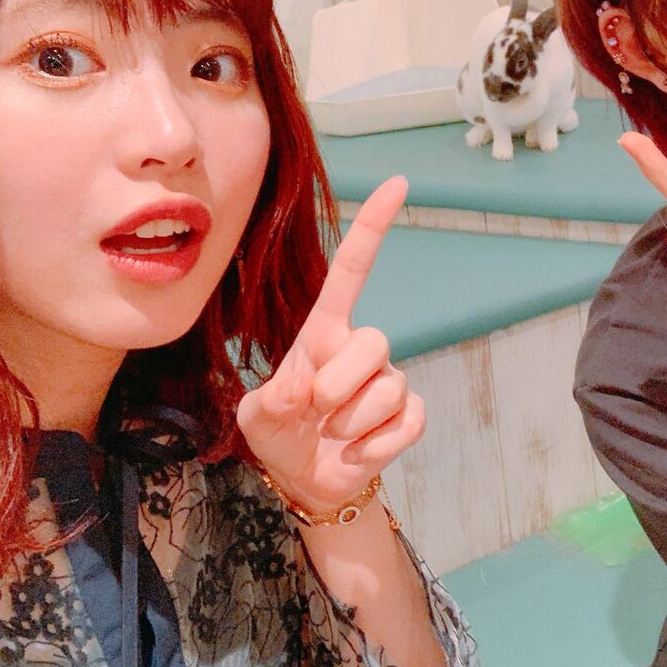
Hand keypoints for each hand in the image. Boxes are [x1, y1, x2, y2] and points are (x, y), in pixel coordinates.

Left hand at [236, 176, 423, 515]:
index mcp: (324, 333)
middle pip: (374, 340)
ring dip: (350, 422)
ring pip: (388, 388)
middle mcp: (362, 349)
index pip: (353, 271)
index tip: (398, 184)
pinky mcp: (409, 415)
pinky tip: (356, 450)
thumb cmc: (280, 434)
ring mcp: (389, 381)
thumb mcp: (256, 417)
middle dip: (338, 383)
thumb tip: (304, 390)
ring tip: (333, 433)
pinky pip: (406, 423)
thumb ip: (270, 402)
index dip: (373, 227)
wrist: (307, 481)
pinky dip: (374, 447)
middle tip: (315, 410)